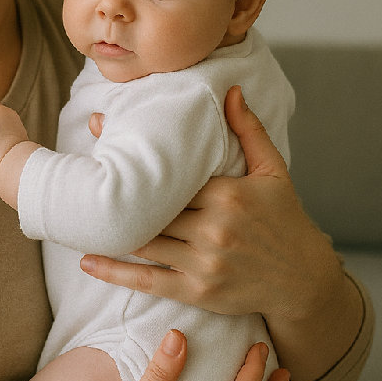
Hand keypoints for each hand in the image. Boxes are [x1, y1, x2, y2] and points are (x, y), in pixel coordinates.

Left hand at [81, 87, 358, 380]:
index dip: (133, 151)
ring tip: (77, 208)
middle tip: (78, 167)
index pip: (170, 169)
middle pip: (151, 204)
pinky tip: (87, 261)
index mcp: (227, 194)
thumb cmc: (286, 219)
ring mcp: (204, 262)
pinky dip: (116, 272)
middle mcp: (213, 228)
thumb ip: (249, 130)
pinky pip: (150, 280)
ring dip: (110, 225)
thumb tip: (231, 90)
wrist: (304, 281)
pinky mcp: (198, 290)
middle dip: (115, 185)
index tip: (99, 127)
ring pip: (145, 239)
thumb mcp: (274, 171)